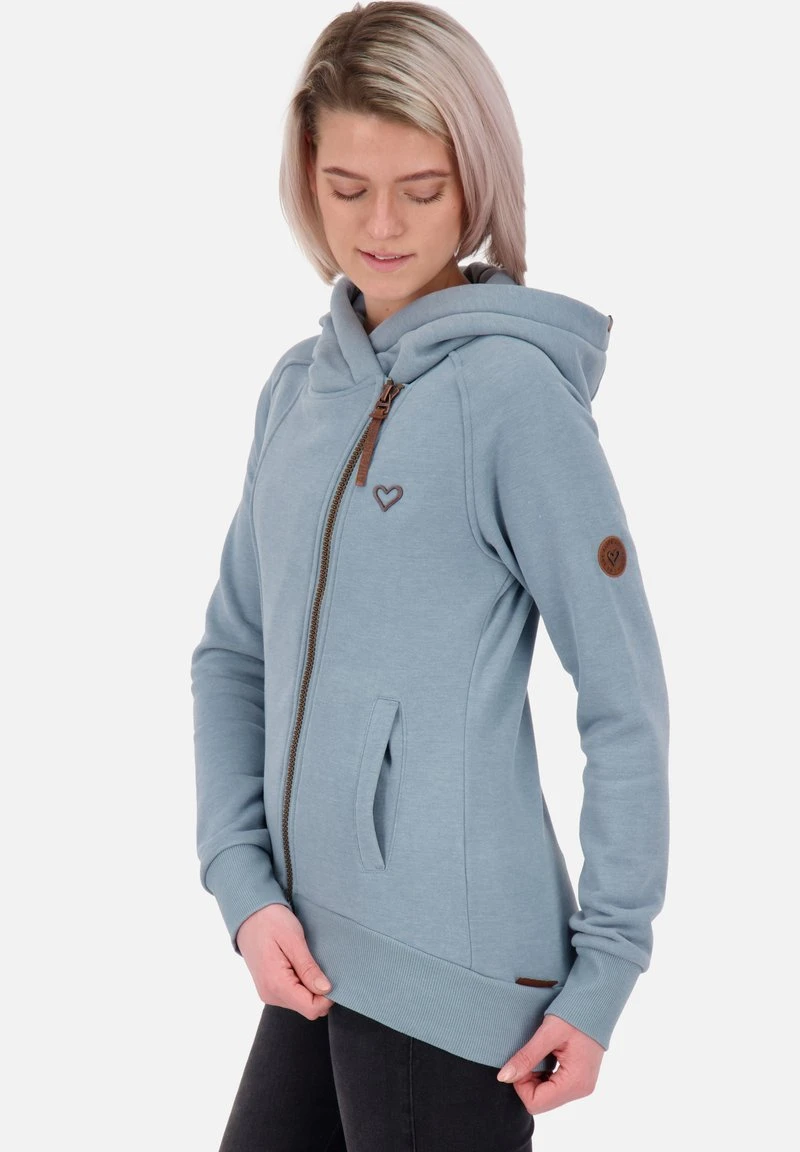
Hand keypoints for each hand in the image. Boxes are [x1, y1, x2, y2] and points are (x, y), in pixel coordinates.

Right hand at [235, 903, 334, 1019]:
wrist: (248, 915)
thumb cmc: (271, 922)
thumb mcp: (293, 940)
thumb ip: (308, 968)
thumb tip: (326, 990)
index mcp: (276, 984)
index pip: (311, 1008)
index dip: (328, 997)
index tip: (332, 975)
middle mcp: (270, 994)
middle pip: (308, 1007)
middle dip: (320, 991)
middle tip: (319, 963)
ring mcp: (268, 993)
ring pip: (301, 1002)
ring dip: (311, 986)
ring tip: (306, 960)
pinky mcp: (269, 988)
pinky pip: (293, 995)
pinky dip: (302, 984)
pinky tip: (299, 964)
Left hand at [496, 1013, 604, 1113]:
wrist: (597, 1001)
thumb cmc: (575, 1013)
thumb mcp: (548, 1033)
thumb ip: (526, 1057)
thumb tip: (503, 1077)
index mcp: (575, 1083)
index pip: (535, 1102)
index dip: (521, 1083)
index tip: (523, 1059)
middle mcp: (580, 1090)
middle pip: (540, 1101)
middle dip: (528, 1080)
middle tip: (531, 1053)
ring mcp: (582, 1086)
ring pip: (546, 1095)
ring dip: (536, 1077)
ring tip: (540, 1052)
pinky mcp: (580, 1079)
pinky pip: (554, 1087)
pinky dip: (544, 1075)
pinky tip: (547, 1055)